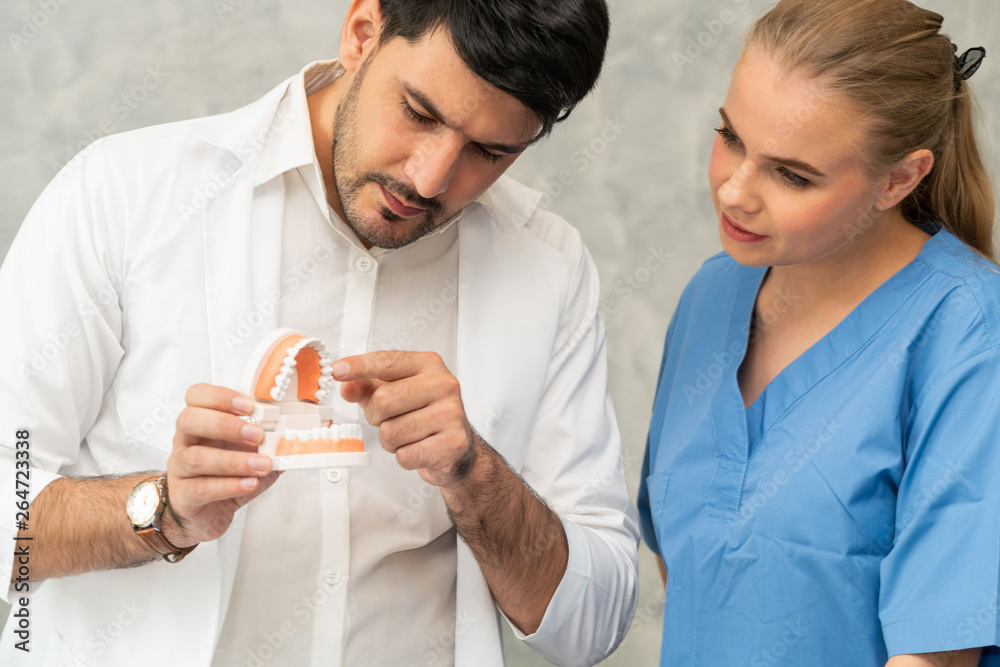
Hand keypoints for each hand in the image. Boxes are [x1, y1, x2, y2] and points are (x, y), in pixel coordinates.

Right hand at [165, 384, 277, 546]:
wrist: (207, 513)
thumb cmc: (227, 476)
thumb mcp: (250, 453)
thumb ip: (269, 441)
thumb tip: (297, 435)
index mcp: (200, 423)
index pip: (196, 396)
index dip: (220, 396)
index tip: (248, 406)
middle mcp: (185, 442)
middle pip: (189, 420)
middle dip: (225, 424)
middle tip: (257, 435)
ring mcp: (179, 469)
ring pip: (195, 458)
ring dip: (233, 460)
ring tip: (262, 465)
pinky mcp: (183, 497)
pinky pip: (201, 488)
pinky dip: (229, 485)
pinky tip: (249, 483)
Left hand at [334, 351, 476, 487]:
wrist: (455, 447)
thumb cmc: (422, 414)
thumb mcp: (394, 393)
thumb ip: (367, 387)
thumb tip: (347, 386)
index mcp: (428, 365)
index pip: (387, 361)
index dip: (358, 366)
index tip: (336, 371)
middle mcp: (444, 384)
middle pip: (383, 400)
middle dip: (376, 417)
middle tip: (391, 420)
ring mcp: (452, 414)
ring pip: (391, 432)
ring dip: (391, 441)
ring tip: (409, 436)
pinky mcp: (453, 443)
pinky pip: (405, 455)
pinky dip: (404, 457)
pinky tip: (419, 449)